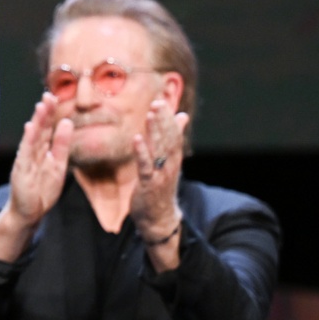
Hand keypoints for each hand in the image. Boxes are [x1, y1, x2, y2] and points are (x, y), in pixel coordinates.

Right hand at [0, 92, 73, 261]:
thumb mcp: (58, 165)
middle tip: (49, 96)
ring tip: (41, 107)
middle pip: (40, 129)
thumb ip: (61, 144)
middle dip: (44, 113)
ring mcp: (26, 159)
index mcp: (43, 150)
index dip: (50, 113)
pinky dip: (29, 140)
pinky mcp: (22, 170)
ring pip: (33, 137)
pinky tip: (30, 128)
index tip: (54, 97)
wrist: (29, 212)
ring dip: (37, 122)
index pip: (47, 128)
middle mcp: (33, 151)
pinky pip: (26, 152)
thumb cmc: (42, 190)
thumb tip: (67, 122)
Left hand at [130, 99, 188, 249]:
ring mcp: (160, 174)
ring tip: (151, 113)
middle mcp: (170, 165)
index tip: (161, 100)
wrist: (159, 218)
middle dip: (163, 120)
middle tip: (157, 102)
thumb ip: (173, 138)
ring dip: (155, 131)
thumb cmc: (161, 187)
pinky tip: (136, 139)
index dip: (168, 118)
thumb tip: (182, 115)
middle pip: (168, 139)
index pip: (174, 134)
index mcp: (174, 158)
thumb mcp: (169, 162)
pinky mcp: (148, 184)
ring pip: (159, 149)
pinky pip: (145, 166)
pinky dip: (142, 152)